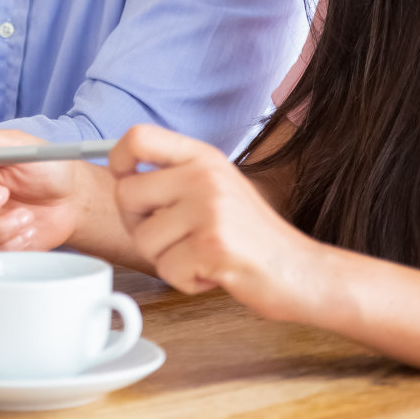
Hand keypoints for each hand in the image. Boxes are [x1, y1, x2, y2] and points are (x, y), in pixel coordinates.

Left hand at [109, 124, 321, 320]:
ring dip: (166, 259)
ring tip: (200, 255)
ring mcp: (210, 208)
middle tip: (171, 239)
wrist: (301, 271)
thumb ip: (176, 177)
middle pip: (126, 195)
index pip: (138, 137)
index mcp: (202, 157)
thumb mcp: (216, 188)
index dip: (118, 159)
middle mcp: (204, 175)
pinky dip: (185, 281)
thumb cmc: (251, 236)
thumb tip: (122, 178)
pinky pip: (166, 269)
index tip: (125, 181)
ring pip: (143, 239)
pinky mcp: (213, 245)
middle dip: (138, 226)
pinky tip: (211, 273)